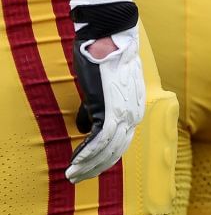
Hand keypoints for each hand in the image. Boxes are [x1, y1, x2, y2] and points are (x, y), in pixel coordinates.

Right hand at [66, 0, 144, 182]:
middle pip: (118, 150)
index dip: (106, 158)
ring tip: (72, 175)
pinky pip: (99, 138)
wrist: (110, 36)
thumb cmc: (106, 57)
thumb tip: (85, 127)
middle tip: (78, 178)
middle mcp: (134, 113)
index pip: (122, 142)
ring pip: (109, 149)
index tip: (90, 168)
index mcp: (135, 109)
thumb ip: (97, 108)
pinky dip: (87, 153)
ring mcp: (123, 111)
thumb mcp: (105, 87)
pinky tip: (75, 162)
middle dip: (97, 167)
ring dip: (89, 165)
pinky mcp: (109, 107)